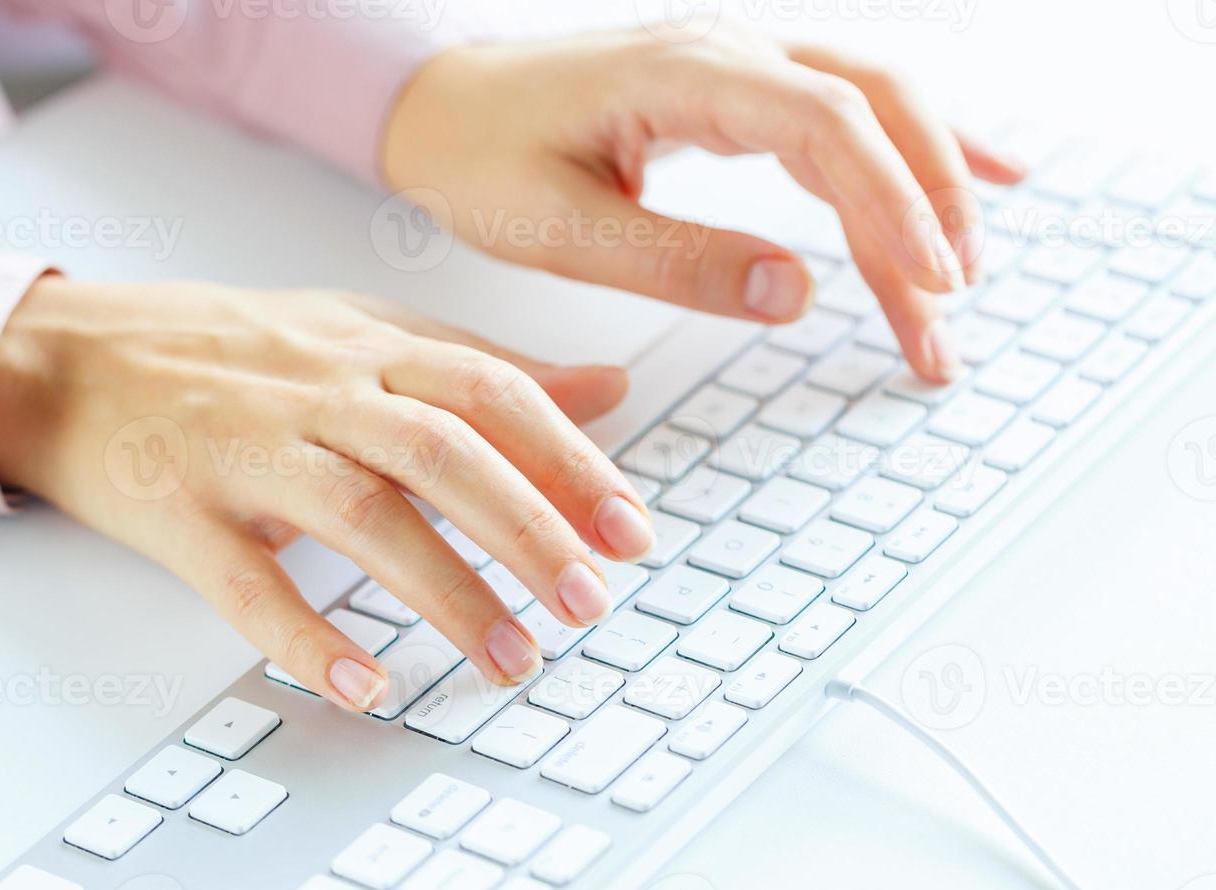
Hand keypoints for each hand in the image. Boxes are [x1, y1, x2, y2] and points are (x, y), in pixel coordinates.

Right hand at [0, 278, 651, 710]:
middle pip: (443, 453)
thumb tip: (609, 387)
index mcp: (368, 348)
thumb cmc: (228, 352)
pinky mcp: (181, 514)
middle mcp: (317, 393)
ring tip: (513, 661)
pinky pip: (249, 585)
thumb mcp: (360, 331)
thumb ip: (480, 364)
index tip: (631, 531)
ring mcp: (246, 451)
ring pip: (363, 517)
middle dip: (530, 531)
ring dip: (448, 594)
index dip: (570, 459)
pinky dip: (308, 639)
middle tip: (591, 605)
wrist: (66, 357)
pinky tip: (365, 687)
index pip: (492, 391)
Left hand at [383, 21, 1025, 382]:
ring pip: (872, 107)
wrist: (441, 104)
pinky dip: (913, 149)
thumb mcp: (560, 229)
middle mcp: (728, 48)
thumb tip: (796, 295)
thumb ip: (675, 261)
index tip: (932, 279)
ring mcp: (740, 60)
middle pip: (873, 106)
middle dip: (928, 205)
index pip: (825, 121)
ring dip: (926, 186)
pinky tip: (978, 178)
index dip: (892, 199)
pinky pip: (849, 107)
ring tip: (960, 281)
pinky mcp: (740, 87)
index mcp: (682, 74)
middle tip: (950, 311)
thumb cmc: (483, 158)